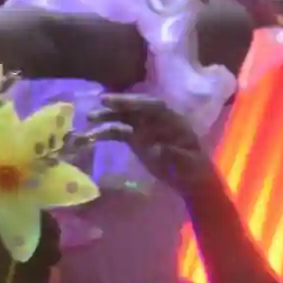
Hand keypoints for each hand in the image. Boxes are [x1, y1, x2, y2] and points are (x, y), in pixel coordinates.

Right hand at [94, 94, 218, 192]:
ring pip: (125, 117)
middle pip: (137, 107)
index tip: (121, 102)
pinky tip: (91, 135)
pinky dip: (106, 132)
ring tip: (90, 117)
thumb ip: (174, 155)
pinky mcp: (136, 139)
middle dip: (120, 103)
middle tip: (101, 101)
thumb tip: (158, 149)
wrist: (189, 181)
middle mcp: (157, 120)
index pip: (154, 106)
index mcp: (173, 120)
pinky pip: (119, 131)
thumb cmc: (192, 170)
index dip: (137, 102)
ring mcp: (145, 128)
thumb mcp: (187, 163)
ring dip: (108, 116)